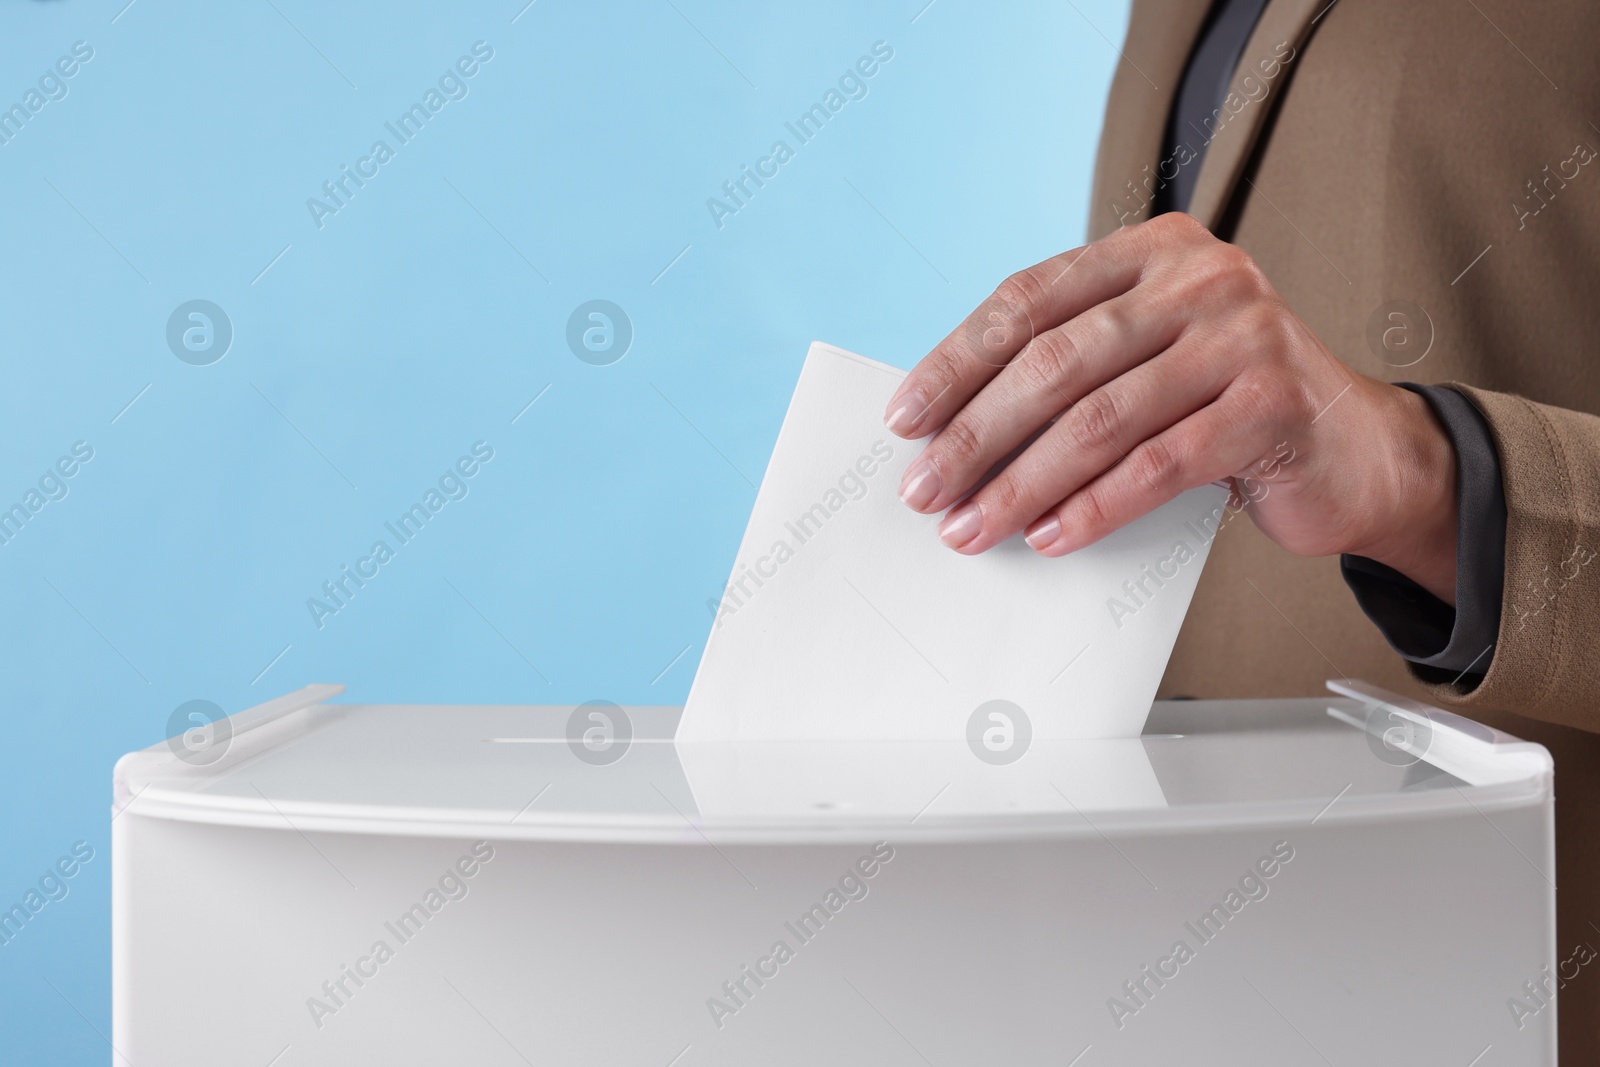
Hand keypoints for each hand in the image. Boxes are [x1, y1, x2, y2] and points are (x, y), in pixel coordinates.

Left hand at [884, 212, 1460, 603]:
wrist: (1355, 452)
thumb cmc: (1226, 409)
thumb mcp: (1148, 364)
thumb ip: (1075, 369)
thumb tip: (950, 431)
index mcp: (1153, 251)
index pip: (1029, 299)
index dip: (957, 362)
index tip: (905, 419)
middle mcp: (1200, 276)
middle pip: (1054, 361)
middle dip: (976, 434)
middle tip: (925, 490)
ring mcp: (1243, 333)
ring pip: (1100, 418)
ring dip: (1021, 484)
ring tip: (971, 529)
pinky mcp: (1272, 402)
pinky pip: (1158, 464)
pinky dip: (1094, 507)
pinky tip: (1049, 539)